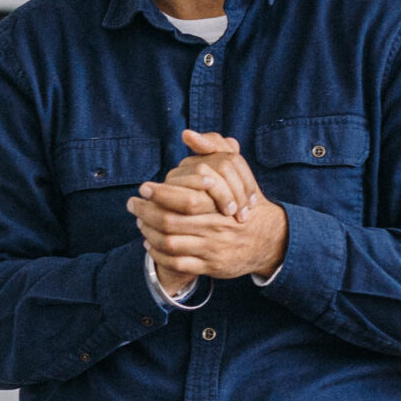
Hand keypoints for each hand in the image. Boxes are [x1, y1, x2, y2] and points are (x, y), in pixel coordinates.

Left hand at [128, 131, 287, 290]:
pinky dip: (159, 254)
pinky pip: (177, 263)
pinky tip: (150, 244)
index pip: (182, 200)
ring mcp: (212, 248)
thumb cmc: (243, 202)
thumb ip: (212, 148)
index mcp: (219, 204)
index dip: (158, 194)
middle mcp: (214, 227)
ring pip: (170, 243)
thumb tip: (187, 134)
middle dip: (145, 213)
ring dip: (149, 233)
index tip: (142, 188)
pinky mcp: (211, 267)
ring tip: (140, 224)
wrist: (268, 239)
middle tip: (132, 204)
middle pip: (169, 222)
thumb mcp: (235, 171)